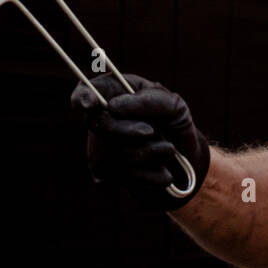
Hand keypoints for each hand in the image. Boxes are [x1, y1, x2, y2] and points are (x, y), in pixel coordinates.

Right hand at [70, 73, 210, 210]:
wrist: (185, 160)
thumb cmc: (175, 123)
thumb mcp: (173, 105)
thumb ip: (148, 100)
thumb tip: (113, 107)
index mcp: (114, 93)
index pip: (85, 91)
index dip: (82, 97)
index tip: (89, 104)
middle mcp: (101, 118)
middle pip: (97, 125)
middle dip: (126, 130)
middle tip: (150, 132)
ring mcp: (101, 147)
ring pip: (114, 152)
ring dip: (148, 152)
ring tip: (167, 149)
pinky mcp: (109, 173)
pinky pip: (123, 175)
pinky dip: (150, 173)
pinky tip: (163, 171)